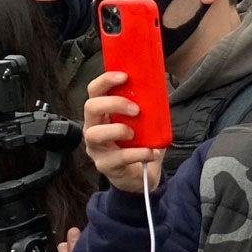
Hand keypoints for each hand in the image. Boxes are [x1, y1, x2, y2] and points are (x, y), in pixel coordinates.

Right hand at [81, 70, 163, 194]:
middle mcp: (93, 128)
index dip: (106, 81)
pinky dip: (138, 153)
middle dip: (113, 104)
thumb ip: (147, 106)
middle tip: (136, 109)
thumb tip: (160, 86)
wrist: (141, 175)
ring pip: (94, 134)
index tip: (124, 76)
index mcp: (102, 114)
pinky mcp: (106, 166)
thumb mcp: (144, 122)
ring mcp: (97, 148)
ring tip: (135, 134)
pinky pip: (118, 158)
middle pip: (90, 108)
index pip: (94, 91)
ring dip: (118, 130)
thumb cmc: (140, 143)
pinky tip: (151, 152)